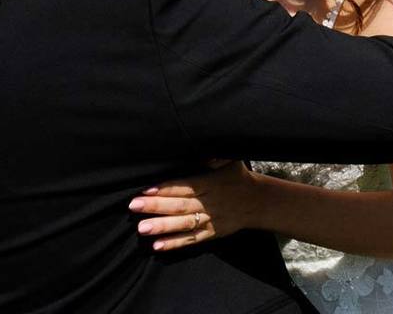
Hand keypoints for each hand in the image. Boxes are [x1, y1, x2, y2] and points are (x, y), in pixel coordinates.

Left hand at [128, 160, 259, 250]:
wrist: (258, 201)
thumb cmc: (238, 177)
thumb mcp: (232, 160)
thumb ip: (216, 155)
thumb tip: (200, 147)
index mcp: (211, 183)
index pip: (186, 186)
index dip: (167, 188)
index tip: (147, 189)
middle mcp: (209, 202)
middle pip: (181, 205)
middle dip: (157, 206)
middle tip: (134, 206)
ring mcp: (210, 220)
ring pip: (184, 224)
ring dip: (162, 226)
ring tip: (142, 228)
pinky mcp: (212, 233)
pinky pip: (192, 239)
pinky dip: (175, 243)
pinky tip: (158, 245)